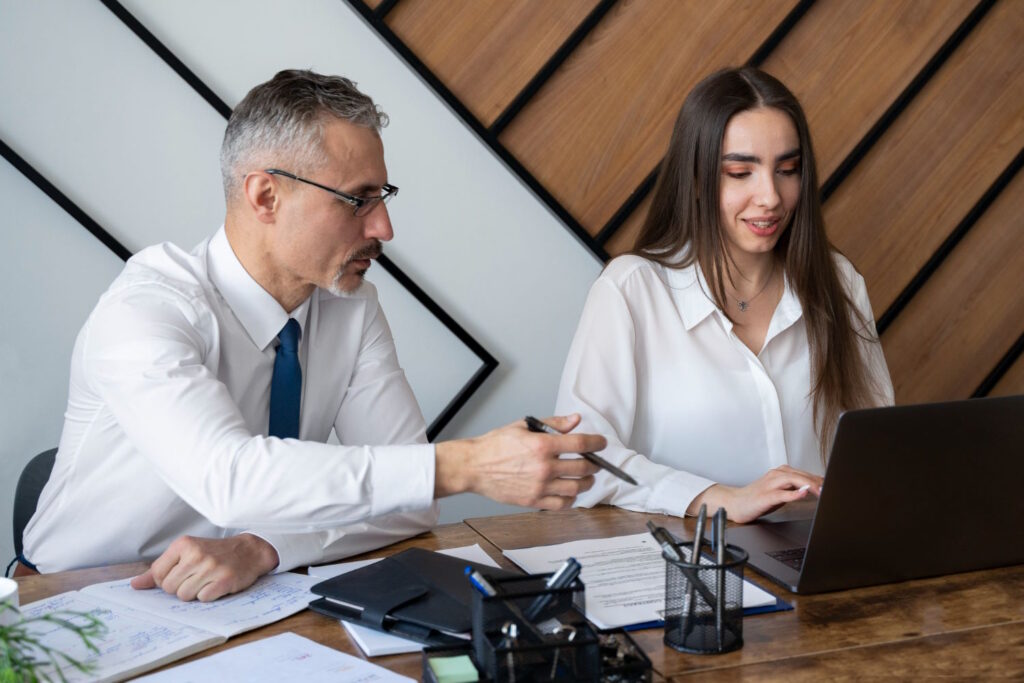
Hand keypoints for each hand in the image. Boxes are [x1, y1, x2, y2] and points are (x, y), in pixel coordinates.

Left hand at [129, 533, 279, 601]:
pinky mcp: (224, 580)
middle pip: (169, 588)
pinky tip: (217, 585)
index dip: (166, 580)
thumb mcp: (186, 553)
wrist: (249, 551)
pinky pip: (203, 599)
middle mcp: (196, 554)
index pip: (157, 575)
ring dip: (194, 593)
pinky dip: (209, 595)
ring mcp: (211, 567)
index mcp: (183, 544)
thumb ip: (159, 569)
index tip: (181, 575)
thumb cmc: (213, 553)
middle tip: (197, 578)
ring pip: (184, 596)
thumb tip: (134, 585)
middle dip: (180, 588)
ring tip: (206, 581)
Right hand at [435, 414, 604, 509]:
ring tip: (585, 478)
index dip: (597, 443)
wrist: (474, 466)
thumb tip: (575, 420)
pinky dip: (571, 499)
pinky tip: (570, 492)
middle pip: (583, 468)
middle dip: (594, 464)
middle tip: (594, 462)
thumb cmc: (495, 445)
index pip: (581, 444)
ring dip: (586, 482)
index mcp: (542, 445)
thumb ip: (553, 424)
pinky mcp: (533, 501)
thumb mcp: (524, 426)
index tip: (601, 443)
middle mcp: (544, 467)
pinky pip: (562, 504)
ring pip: (576, 488)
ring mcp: (539, 486)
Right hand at [688, 465, 822, 522]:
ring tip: (822, 490)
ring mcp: (769, 484)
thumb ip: (795, 489)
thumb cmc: (757, 499)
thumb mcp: (780, 492)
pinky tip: (803, 493)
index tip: (834, 485)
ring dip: (809, 484)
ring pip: (792, 480)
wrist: (734, 504)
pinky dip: (793, 493)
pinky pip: (781, 493)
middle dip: (818, 481)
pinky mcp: (764, 496)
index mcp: (780, 473)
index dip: (820, 479)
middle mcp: (775, 475)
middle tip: (833, 488)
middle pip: (801, 475)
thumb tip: (815, 490)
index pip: (805, 474)